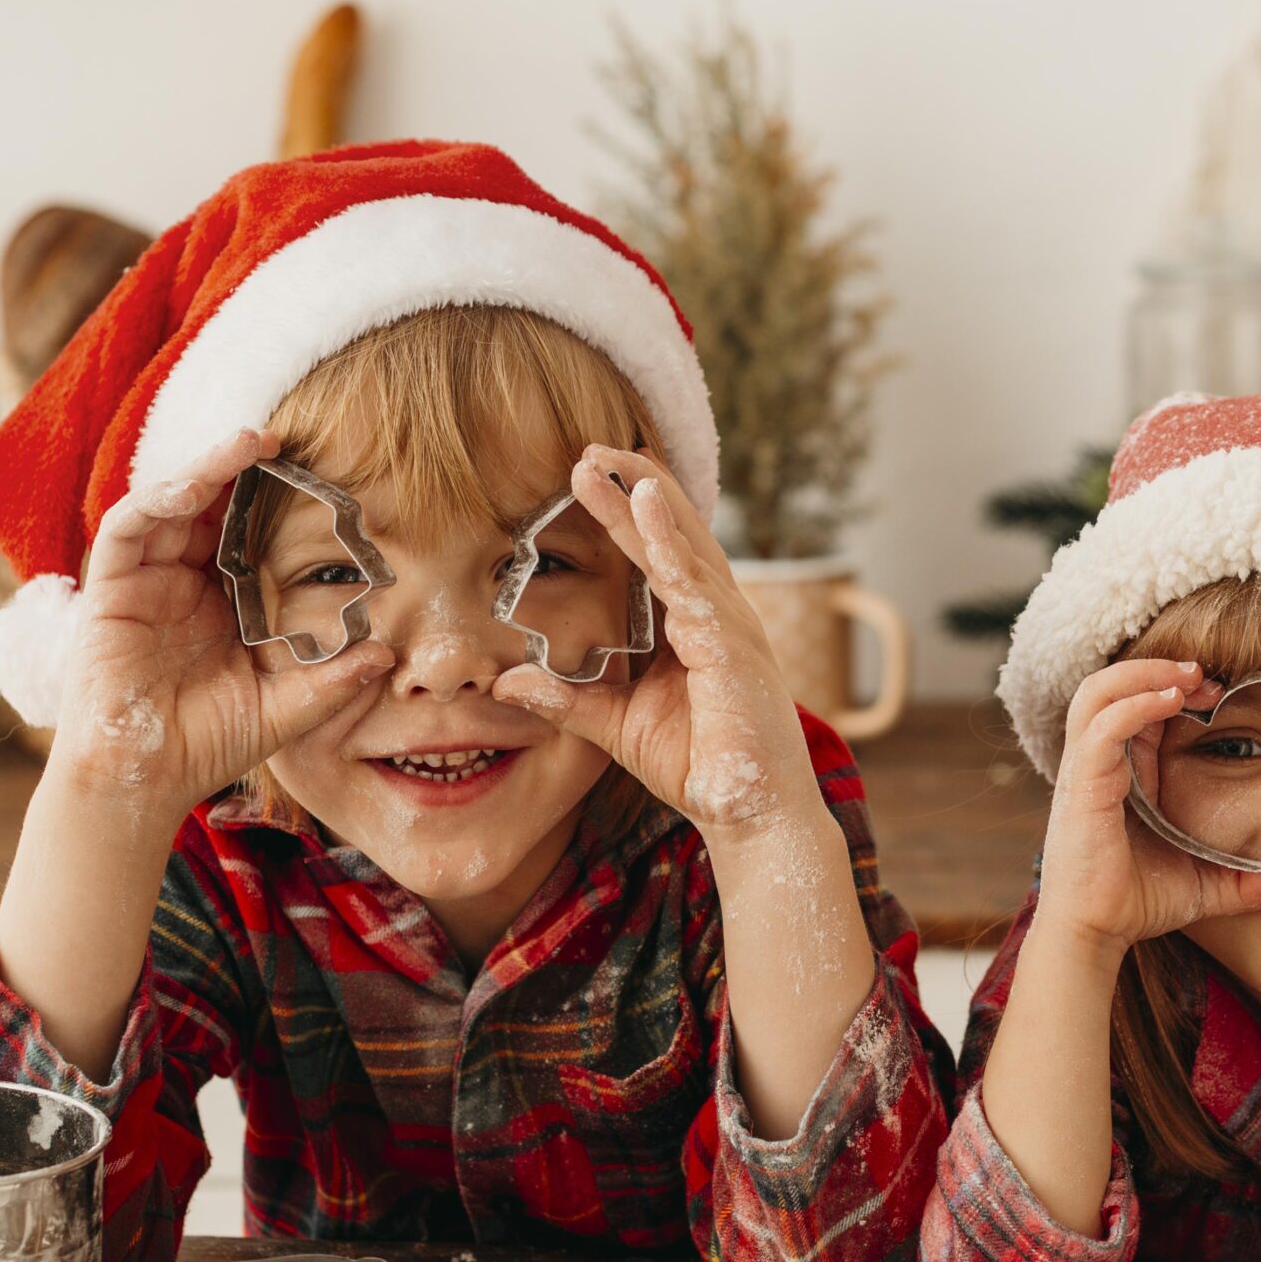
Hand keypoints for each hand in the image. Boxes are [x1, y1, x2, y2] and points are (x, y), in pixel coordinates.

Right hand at [52, 428, 390, 817]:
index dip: (278, 502)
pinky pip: (126, 531)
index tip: (324, 477)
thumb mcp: (283, 710)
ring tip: (246, 444)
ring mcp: (145, 582)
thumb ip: (331, 682)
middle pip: (210, 508)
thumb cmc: (206, 744)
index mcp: (224, 600)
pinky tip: (189, 488)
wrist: (143, 781)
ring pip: (168, 504)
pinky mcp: (109, 590)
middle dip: (241, 469)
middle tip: (284, 437)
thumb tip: (387, 655)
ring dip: (204, 470)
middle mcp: (183, 581)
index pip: (250, 535)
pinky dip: (154, 502)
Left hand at [490, 446, 821, 842]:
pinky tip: (648, 507)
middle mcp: (716, 616)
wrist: (750, 814)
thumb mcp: (616, 725)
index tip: (590, 472)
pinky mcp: (733, 648)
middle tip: (592, 447)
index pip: (657, 555)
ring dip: (648, 499)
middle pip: (673, 536)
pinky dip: (670, 543)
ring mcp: (729, 627)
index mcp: (693, 627)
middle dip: (636, 488)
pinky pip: (696, 585)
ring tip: (614, 457)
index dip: (627, 512)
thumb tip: (510, 681)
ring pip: (683, 547)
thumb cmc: (699, 767)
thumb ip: (568, 700)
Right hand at [1035, 659, 1260, 959]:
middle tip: (1206, 676)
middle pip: (1112, 687)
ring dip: (1144, 673)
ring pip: (1098, 694)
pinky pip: (1102, 727)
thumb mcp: (1204, 885)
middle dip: (1159, 669)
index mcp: (1118, 774)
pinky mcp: (1082, 786)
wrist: (1095, 935)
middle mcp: (1096, 764)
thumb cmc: (1135, 904)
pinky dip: (1136, 704)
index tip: (1215, 691)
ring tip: (1188, 677)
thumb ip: (1246, 879)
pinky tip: (1172, 700)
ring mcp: (1084, 772)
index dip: (1170, 686)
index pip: (1132, 707)